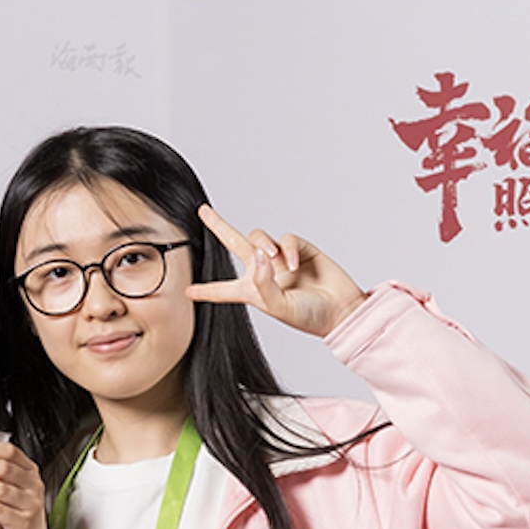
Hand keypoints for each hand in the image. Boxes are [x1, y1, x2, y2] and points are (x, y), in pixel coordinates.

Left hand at [192, 204, 367, 339]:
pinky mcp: (299, 248)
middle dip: (219, 226)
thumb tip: (258, 255)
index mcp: (253, 291)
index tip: (188, 292)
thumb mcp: (279, 308)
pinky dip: (287, 249)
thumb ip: (264, 283)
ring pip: (258, 237)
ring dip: (262, 245)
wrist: (342, 310)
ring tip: (275, 260)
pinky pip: (285, 239)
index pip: (224, 290)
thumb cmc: (310, 316)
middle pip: (235, 244)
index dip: (206, 291)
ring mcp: (281, 258)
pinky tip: (294, 264)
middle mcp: (264, 272)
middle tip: (203, 211)